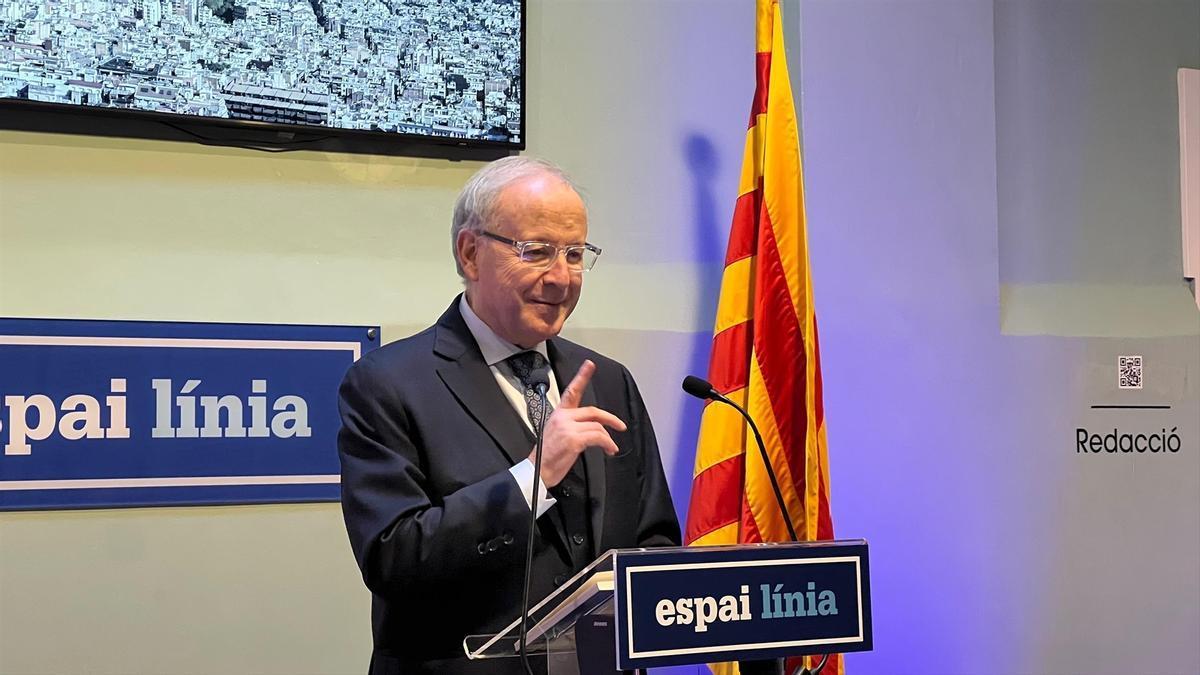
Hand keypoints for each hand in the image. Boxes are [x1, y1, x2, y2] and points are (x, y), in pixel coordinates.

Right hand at [529, 359, 625, 487]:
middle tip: (619, 425)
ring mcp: (568, 427)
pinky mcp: (574, 439)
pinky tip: (609, 449)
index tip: (589, 365)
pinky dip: (607, 443)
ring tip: (610, 447)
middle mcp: (563, 418)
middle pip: (593, 411)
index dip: (581, 377)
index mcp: (558, 414)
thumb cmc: (544, 457)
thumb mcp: (555, 434)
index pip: (571, 392)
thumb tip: (588, 430)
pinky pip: (598, 437)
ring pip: (597, 426)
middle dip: (610, 418)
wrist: (536, 471)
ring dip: (608, 438)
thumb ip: (570, 426)